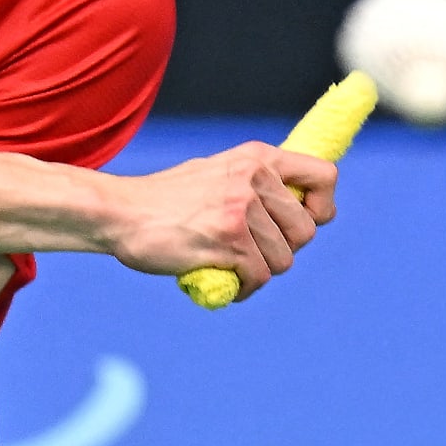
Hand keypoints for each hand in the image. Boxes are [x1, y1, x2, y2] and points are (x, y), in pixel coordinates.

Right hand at [104, 144, 338, 301]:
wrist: (119, 212)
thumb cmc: (165, 199)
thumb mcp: (216, 171)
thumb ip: (254, 182)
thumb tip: (294, 202)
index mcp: (256, 158)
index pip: (325, 177)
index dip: (322, 206)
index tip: (303, 219)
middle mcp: (254, 179)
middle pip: (306, 231)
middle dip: (284, 248)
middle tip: (253, 250)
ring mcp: (242, 210)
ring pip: (284, 260)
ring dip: (261, 270)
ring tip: (234, 265)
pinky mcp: (229, 242)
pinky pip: (260, 277)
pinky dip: (246, 288)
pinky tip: (226, 281)